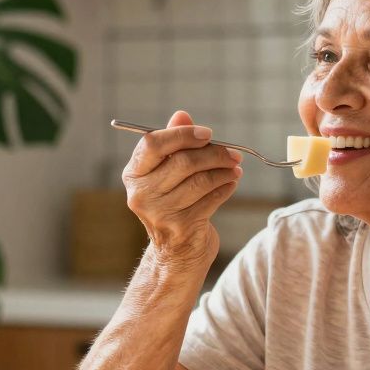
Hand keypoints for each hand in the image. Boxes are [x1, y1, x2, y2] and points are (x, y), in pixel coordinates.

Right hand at [122, 110, 242, 268]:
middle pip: (182, 162)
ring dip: (224, 171)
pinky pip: (210, 199)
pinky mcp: (181, 227)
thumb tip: (182, 115)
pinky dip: (225, 188)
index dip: (182, 135)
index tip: (208, 134)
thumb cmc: (174, 205)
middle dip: (214, 154)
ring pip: (200, 181)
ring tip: (235, 169)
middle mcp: (141, 194)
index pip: (153, 144)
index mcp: (134, 174)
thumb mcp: (167, 174)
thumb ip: (173, 143)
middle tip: (234, 153)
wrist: (176, 254)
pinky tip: (231, 184)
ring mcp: (160, 213)